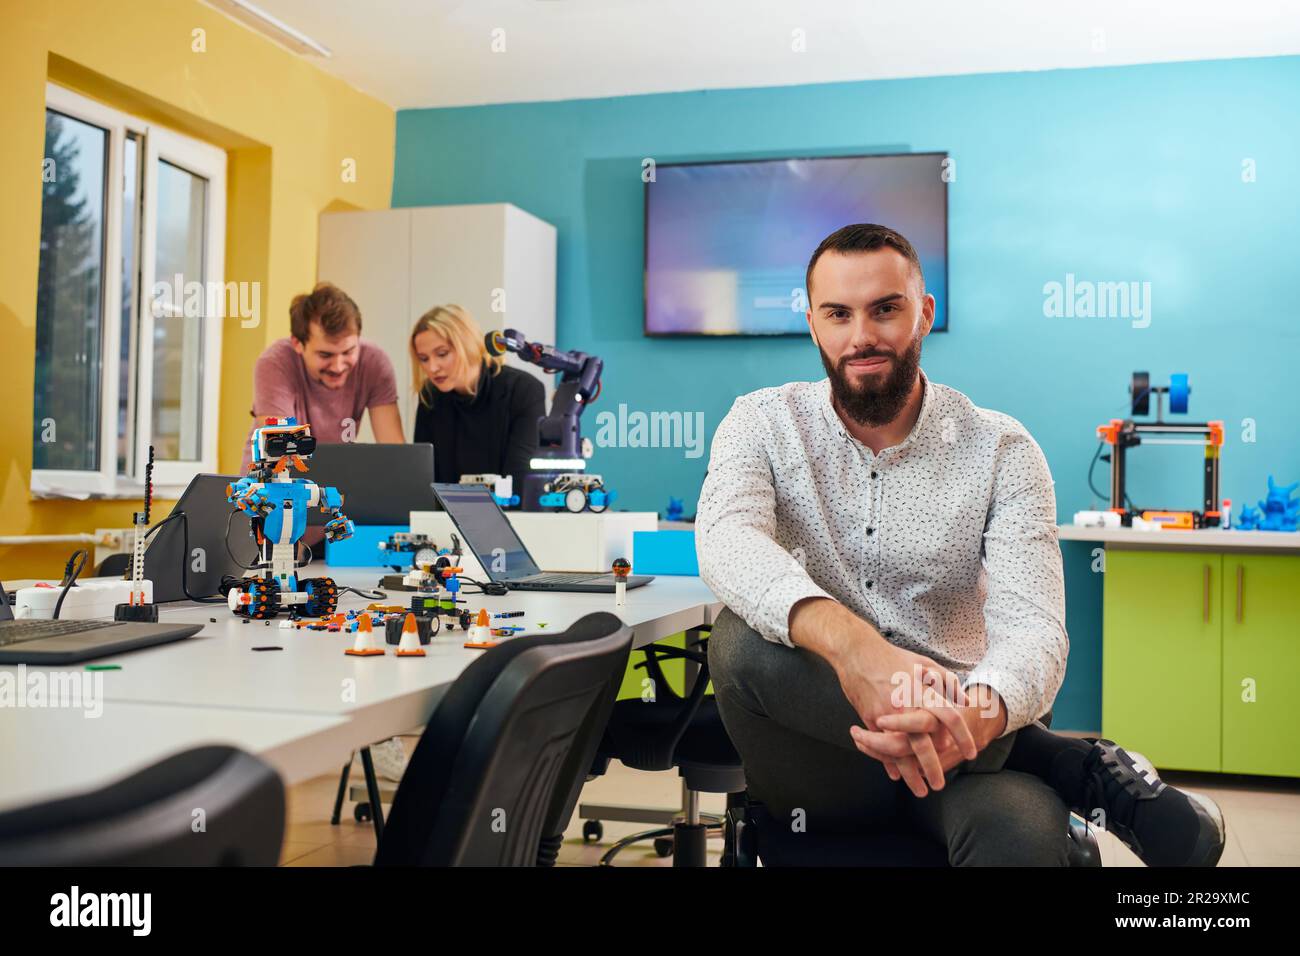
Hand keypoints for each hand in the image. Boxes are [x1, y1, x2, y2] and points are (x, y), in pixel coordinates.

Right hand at [786, 599, 976, 797]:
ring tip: (918, 789)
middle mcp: (906, 705)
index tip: (970, 752)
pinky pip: (881, 747)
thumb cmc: (891, 657)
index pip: (950, 716)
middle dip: (933, 767)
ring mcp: (886, 714)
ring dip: (910, 774)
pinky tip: (895, 774)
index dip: (963, 736)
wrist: (857, 652)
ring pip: (900, 752)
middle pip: (923, 743)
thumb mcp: (924, 664)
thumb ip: (947, 682)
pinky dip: (888, 763)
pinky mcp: (869, 718)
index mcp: (923, 691)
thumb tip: (964, 702)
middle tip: (939, 784)